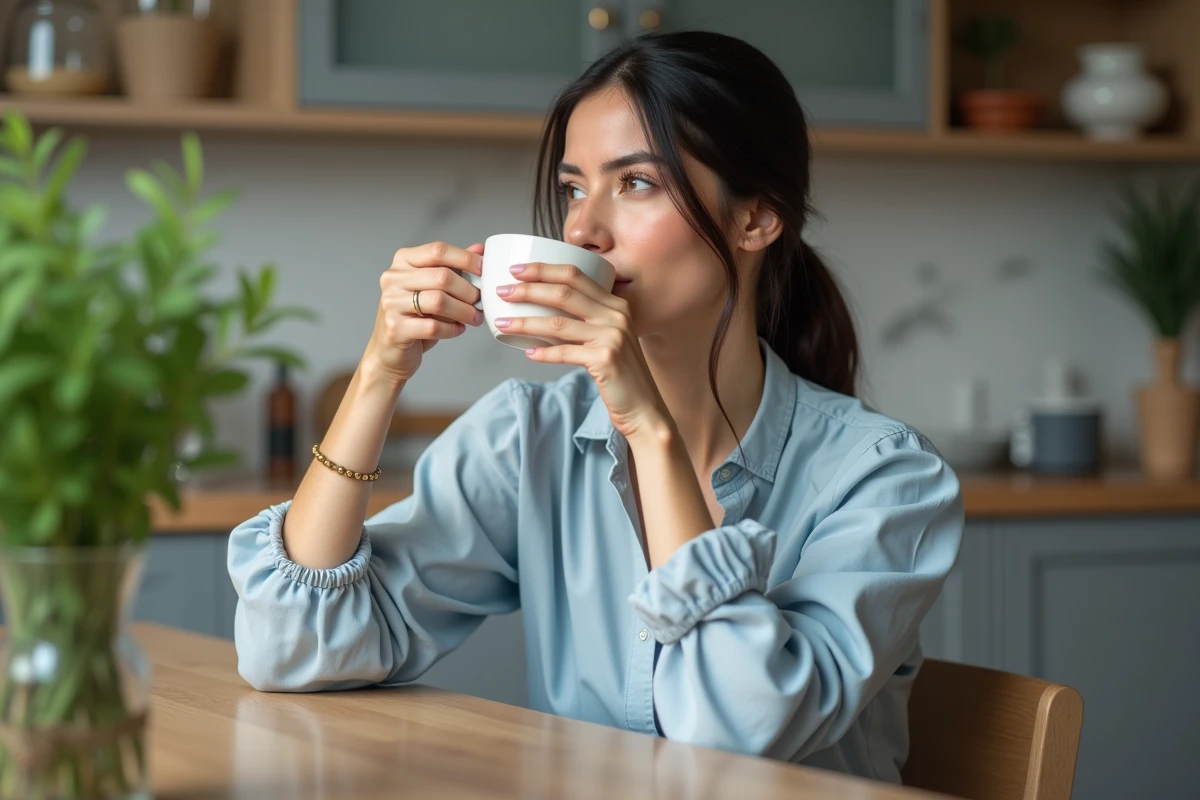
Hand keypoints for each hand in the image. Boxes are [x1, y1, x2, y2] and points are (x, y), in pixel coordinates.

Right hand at [364, 241, 484, 384]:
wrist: (390, 350)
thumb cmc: (415, 316)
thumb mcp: (434, 287)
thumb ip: (454, 267)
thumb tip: (479, 249)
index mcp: (403, 261)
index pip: (438, 251)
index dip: (465, 259)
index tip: (483, 270)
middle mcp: (393, 278)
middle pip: (442, 276)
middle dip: (468, 291)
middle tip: (480, 301)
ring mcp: (391, 302)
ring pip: (439, 301)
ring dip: (464, 311)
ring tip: (474, 317)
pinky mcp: (395, 327)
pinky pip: (433, 326)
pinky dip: (452, 329)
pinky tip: (458, 329)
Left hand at [494, 262, 670, 440]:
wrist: (644, 408)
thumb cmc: (620, 374)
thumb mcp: (608, 338)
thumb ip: (587, 321)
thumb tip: (543, 310)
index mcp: (615, 304)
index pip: (575, 275)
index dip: (543, 269)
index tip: (516, 270)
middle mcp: (616, 315)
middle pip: (563, 292)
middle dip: (528, 289)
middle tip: (502, 292)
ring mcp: (612, 336)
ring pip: (558, 322)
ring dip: (525, 322)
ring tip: (501, 323)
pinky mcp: (605, 359)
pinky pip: (564, 352)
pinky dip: (543, 353)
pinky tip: (527, 352)